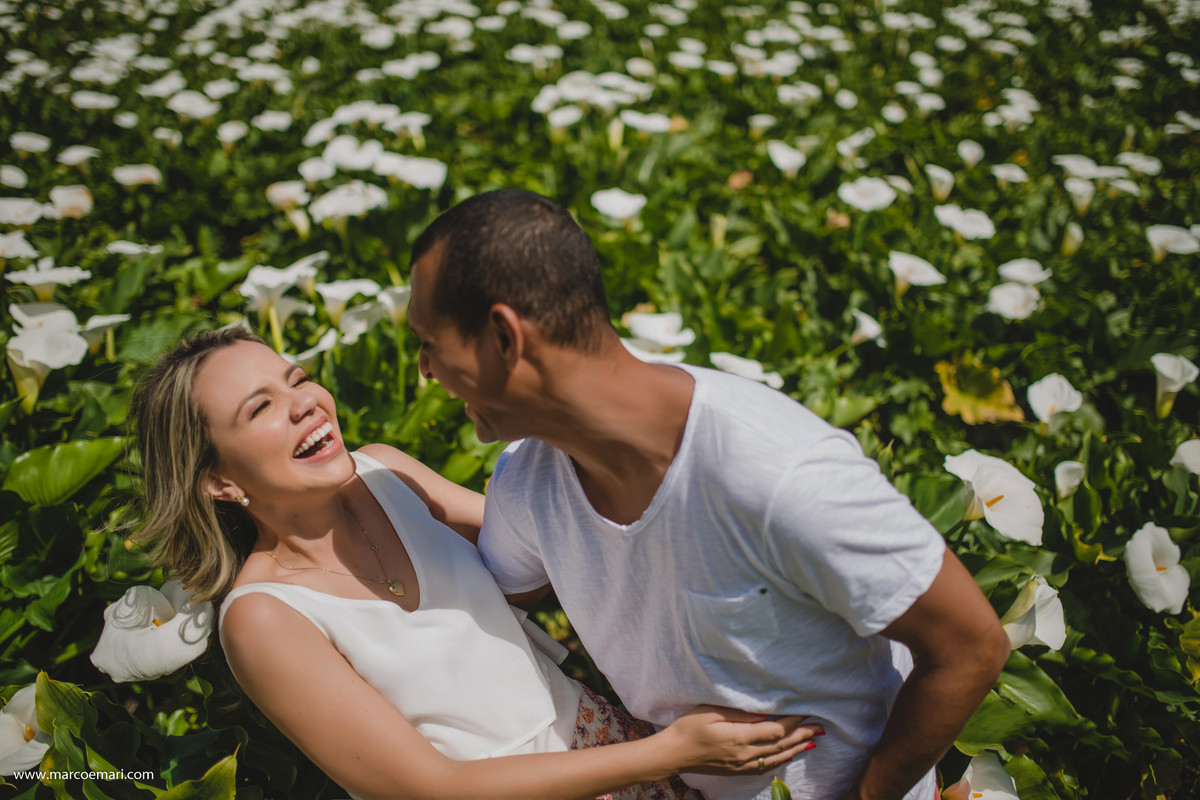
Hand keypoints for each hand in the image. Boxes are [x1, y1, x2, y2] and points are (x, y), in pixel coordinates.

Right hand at [659, 706, 823, 775]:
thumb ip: (740, 712)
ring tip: (813, 740)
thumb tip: (765, 712)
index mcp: (740, 737)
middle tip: (821, 726)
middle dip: (803, 734)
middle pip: (781, 745)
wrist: (673, 754)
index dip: (793, 721)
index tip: (806, 711)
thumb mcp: (711, 711)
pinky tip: (789, 755)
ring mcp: (742, 766)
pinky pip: (766, 767)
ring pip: (777, 758)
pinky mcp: (738, 771)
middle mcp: (745, 755)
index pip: (776, 730)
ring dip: (797, 748)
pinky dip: (782, 760)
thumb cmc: (688, 727)